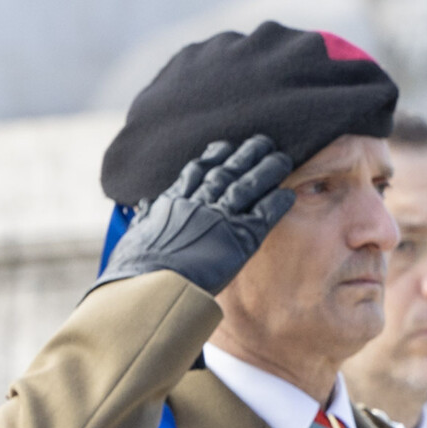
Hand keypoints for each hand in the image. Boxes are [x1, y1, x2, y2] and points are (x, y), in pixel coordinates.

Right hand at [99, 137, 296, 292]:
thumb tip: (145, 206)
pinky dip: (276, 203)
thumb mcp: (137, 235)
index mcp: (173, 203)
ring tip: (282, 158)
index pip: (196, 172)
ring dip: (267, 171)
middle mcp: (198, 205)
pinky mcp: (239, 238)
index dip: (213, 156)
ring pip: (247, 186)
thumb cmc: (136, 268)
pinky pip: (263, 215)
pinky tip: (289, 194)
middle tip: (263, 141)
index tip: (225, 145)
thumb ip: (146, 218)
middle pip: (226, 172)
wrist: (150, 285)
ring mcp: (219, 219)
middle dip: (246, 155)